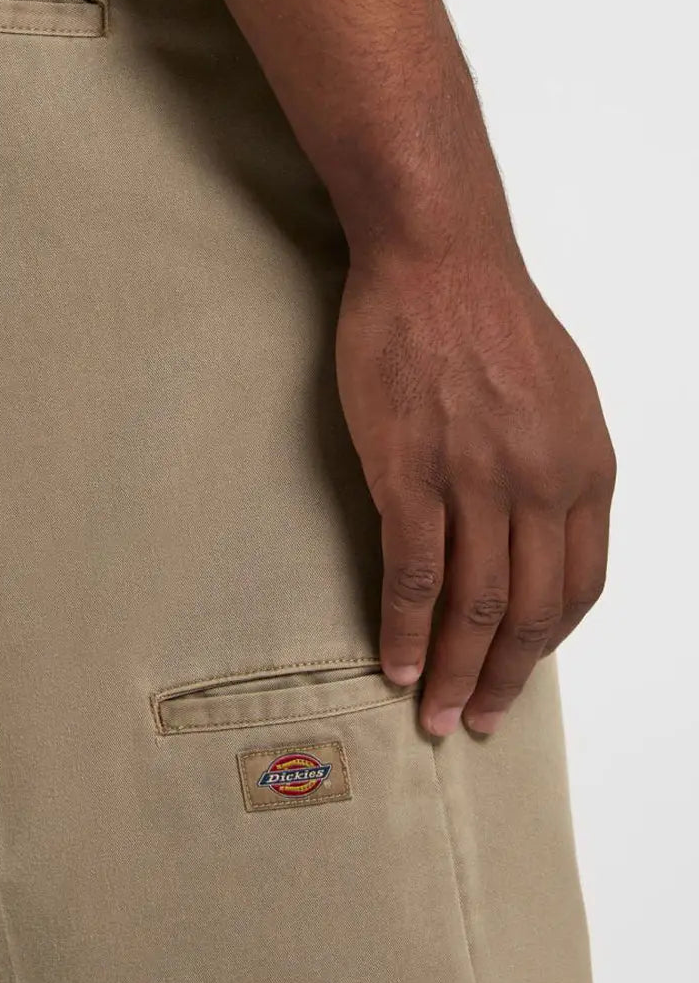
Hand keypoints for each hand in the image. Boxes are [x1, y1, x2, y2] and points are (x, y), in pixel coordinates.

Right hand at [336, 244, 615, 736]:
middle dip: (503, 679)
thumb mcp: (564, 396)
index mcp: (586, 469)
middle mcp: (540, 484)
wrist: (438, 260)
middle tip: (478, 721)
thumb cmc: (493, 319)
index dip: (546, 643)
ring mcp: (475, 481)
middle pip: (528, 611)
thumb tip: (539, 531)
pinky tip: (397, 663)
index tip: (519, 673)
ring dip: (454, 672)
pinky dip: (407, 629)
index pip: (578, 586)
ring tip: (436, 715)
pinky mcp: (410, 473)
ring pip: (473, 605)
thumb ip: (559, 469)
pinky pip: (414, 574)